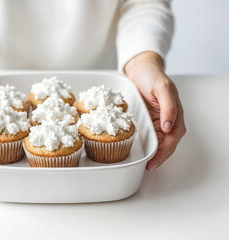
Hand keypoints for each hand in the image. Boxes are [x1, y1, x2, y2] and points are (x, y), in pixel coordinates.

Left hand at [125, 52, 185, 170]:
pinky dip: (145, 144)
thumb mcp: (162, 88)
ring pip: (157, 142)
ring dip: (152, 153)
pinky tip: (139, 150)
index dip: (165, 151)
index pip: (173, 137)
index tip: (155, 161)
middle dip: (159, 157)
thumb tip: (168, 127)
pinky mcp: (146, 120)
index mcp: (174, 114)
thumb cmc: (152, 76)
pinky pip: (147, 134)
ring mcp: (156, 121)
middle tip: (149, 167)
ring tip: (144, 164)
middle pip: (166, 143)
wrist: (140, 69)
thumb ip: (168, 106)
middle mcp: (167, 120)